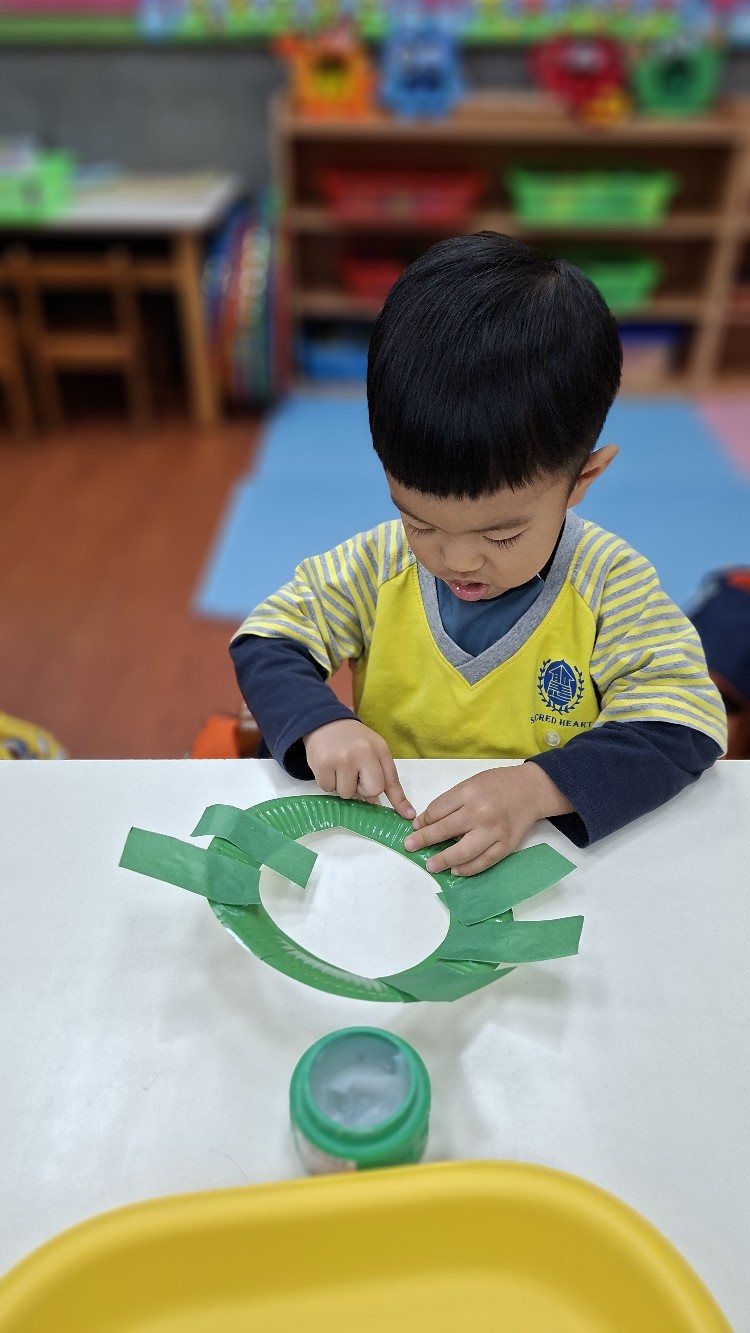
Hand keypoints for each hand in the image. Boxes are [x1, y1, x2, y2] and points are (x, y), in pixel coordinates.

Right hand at [303, 719, 415, 818]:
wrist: (325, 721)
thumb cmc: (353, 739)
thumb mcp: (374, 750)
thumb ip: (382, 776)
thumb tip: (383, 805)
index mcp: (379, 750)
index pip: (391, 780)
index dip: (399, 801)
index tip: (407, 815)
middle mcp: (362, 754)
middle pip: (370, 792)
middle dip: (362, 789)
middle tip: (355, 774)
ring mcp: (341, 759)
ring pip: (346, 794)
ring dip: (343, 786)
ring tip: (340, 768)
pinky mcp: (322, 764)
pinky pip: (328, 789)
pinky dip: (328, 782)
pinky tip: (329, 767)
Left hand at [403, 763, 573, 876]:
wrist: (531, 790)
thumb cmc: (498, 785)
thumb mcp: (471, 784)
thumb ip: (450, 802)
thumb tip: (426, 822)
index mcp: (470, 793)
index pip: (438, 810)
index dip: (424, 821)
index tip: (415, 828)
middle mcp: (481, 813)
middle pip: (446, 830)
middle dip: (424, 840)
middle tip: (410, 847)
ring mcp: (494, 831)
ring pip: (464, 851)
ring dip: (444, 860)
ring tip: (431, 865)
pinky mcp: (506, 845)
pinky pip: (484, 862)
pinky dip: (468, 869)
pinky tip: (456, 870)